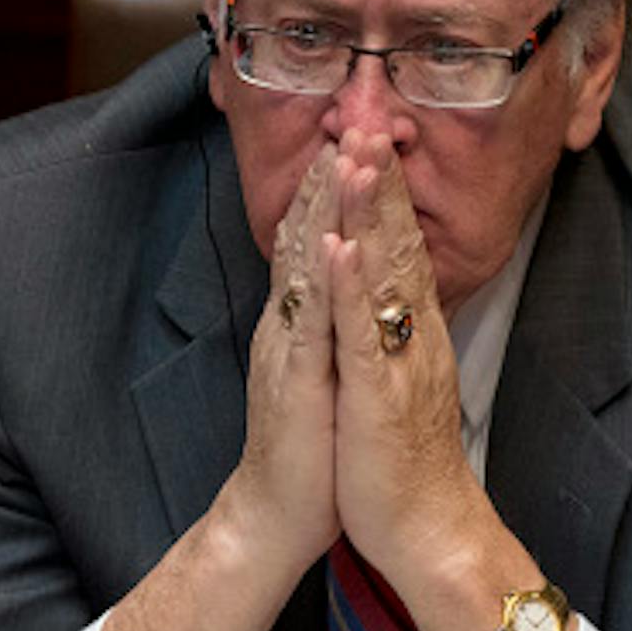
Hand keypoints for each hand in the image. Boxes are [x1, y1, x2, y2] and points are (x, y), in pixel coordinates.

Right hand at [221, 141, 340, 577]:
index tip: (356, 137)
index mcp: (300, 322)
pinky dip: (320, 282)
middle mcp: (289, 325)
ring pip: (305, 267)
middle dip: (328, 176)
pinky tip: (329, 244)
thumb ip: (327, 327)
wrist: (276, 513)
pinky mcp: (297, 384)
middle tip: (349, 117)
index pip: (315, 240)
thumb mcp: (322, 373)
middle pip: (306, 236)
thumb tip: (341, 290)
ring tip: (340, 154)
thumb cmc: (309, 449)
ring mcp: (290, 350)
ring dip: (322, 209)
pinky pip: (309, 325)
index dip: (333, 188)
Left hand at [325, 131, 486, 587]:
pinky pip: (366, 334)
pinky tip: (344, 247)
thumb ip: (392, 334)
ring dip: (373, 213)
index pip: (400, 245)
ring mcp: (399, 362)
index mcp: (410, 330)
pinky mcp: (379, 396)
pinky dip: (354, 288)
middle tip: (369, 113)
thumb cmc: (402, 462)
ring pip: (386, 274)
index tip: (368, 135)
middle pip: (399, 242)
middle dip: (381, 178)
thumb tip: (387, 297)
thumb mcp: (396, 381)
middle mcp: (412, 335)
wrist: (426, 530)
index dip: (384, 190)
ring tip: (360, 154)